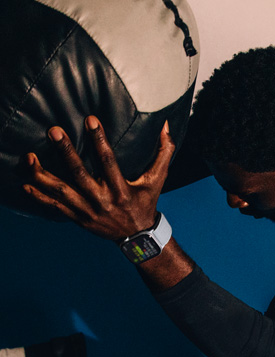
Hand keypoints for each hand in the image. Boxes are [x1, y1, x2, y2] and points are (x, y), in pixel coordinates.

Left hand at [23, 116, 175, 241]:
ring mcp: (87, 211)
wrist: (137, 237)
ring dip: (43, 175)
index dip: (99, 139)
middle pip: (79, 174)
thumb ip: (164, 150)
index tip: (90, 119)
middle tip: (53, 131)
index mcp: (121, 189)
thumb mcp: (158, 178)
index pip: (108, 161)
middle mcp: (102, 200)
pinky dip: (39, 197)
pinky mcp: (78, 219)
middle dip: (65, 152)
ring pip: (61, 192)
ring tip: (28, 158)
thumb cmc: (146, 201)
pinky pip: (54, 207)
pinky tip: (25, 184)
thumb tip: (167, 124)